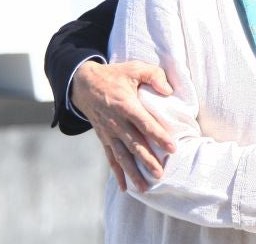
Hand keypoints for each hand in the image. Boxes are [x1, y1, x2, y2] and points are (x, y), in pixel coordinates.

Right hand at [71, 60, 175, 191]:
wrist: (84, 83)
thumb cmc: (114, 75)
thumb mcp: (134, 68)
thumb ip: (154, 76)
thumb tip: (169, 90)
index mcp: (126, 105)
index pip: (145, 123)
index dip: (158, 136)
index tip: (172, 148)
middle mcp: (116, 122)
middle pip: (134, 144)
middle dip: (147, 160)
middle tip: (160, 173)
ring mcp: (108, 132)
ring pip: (122, 156)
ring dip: (133, 172)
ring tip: (146, 187)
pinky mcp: (103, 138)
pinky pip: (110, 158)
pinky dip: (117, 173)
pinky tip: (125, 187)